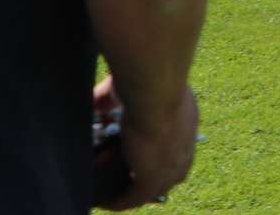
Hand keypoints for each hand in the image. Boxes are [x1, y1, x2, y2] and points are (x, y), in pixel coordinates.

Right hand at [94, 76, 198, 209]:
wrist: (156, 87)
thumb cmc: (145, 78)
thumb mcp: (128, 87)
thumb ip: (110, 98)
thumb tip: (94, 102)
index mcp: (185, 121)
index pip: (176, 147)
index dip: (158, 154)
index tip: (140, 156)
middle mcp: (184, 146)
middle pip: (169, 171)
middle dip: (148, 175)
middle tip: (127, 175)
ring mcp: (172, 165)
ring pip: (152, 186)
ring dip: (131, 189)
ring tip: (114, 192)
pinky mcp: (153, 178)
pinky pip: (135, 197)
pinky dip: (120, 201)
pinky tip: (106, 202)